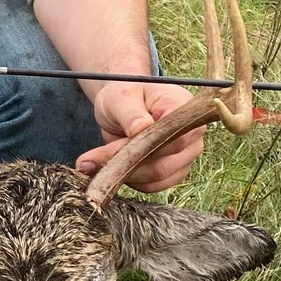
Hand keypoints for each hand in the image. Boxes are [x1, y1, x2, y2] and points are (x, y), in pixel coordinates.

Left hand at [76, 80, 204, 193]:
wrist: (125, 103)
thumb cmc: (125, 94)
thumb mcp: (120, 96)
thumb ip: (130, 112)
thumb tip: (140, 129)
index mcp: (183, 107)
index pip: (173, 136)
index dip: (145, 147)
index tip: (112, 149)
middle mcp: (192, 134)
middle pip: (165, 161)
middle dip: (126, 163)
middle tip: (89, 162)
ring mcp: (186, 155)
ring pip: (158, 178)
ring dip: (125, 175)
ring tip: (93, 164)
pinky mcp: (175, 171)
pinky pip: (153, 185)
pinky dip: (130, 181)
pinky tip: (110, 170)